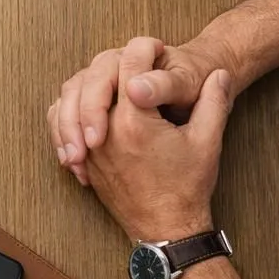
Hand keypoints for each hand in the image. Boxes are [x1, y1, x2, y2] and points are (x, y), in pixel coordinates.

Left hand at [81, 38, 232, 241]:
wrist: (167, 229)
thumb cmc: (187, 188)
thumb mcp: (207, 141)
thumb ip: (213, 101)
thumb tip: (220, 73)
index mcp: (135, 122)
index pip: (127, 66)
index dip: (144, 49)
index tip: (157, 49)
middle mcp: (105, 132)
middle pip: (95, 76)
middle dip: (117, 62)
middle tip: (137, 61)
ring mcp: (89, 147)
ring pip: (70, 96)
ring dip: (91, 81)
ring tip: (115, 78)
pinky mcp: (83, 159)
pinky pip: (59, 123)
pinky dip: (69, 106)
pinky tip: (88, 104)